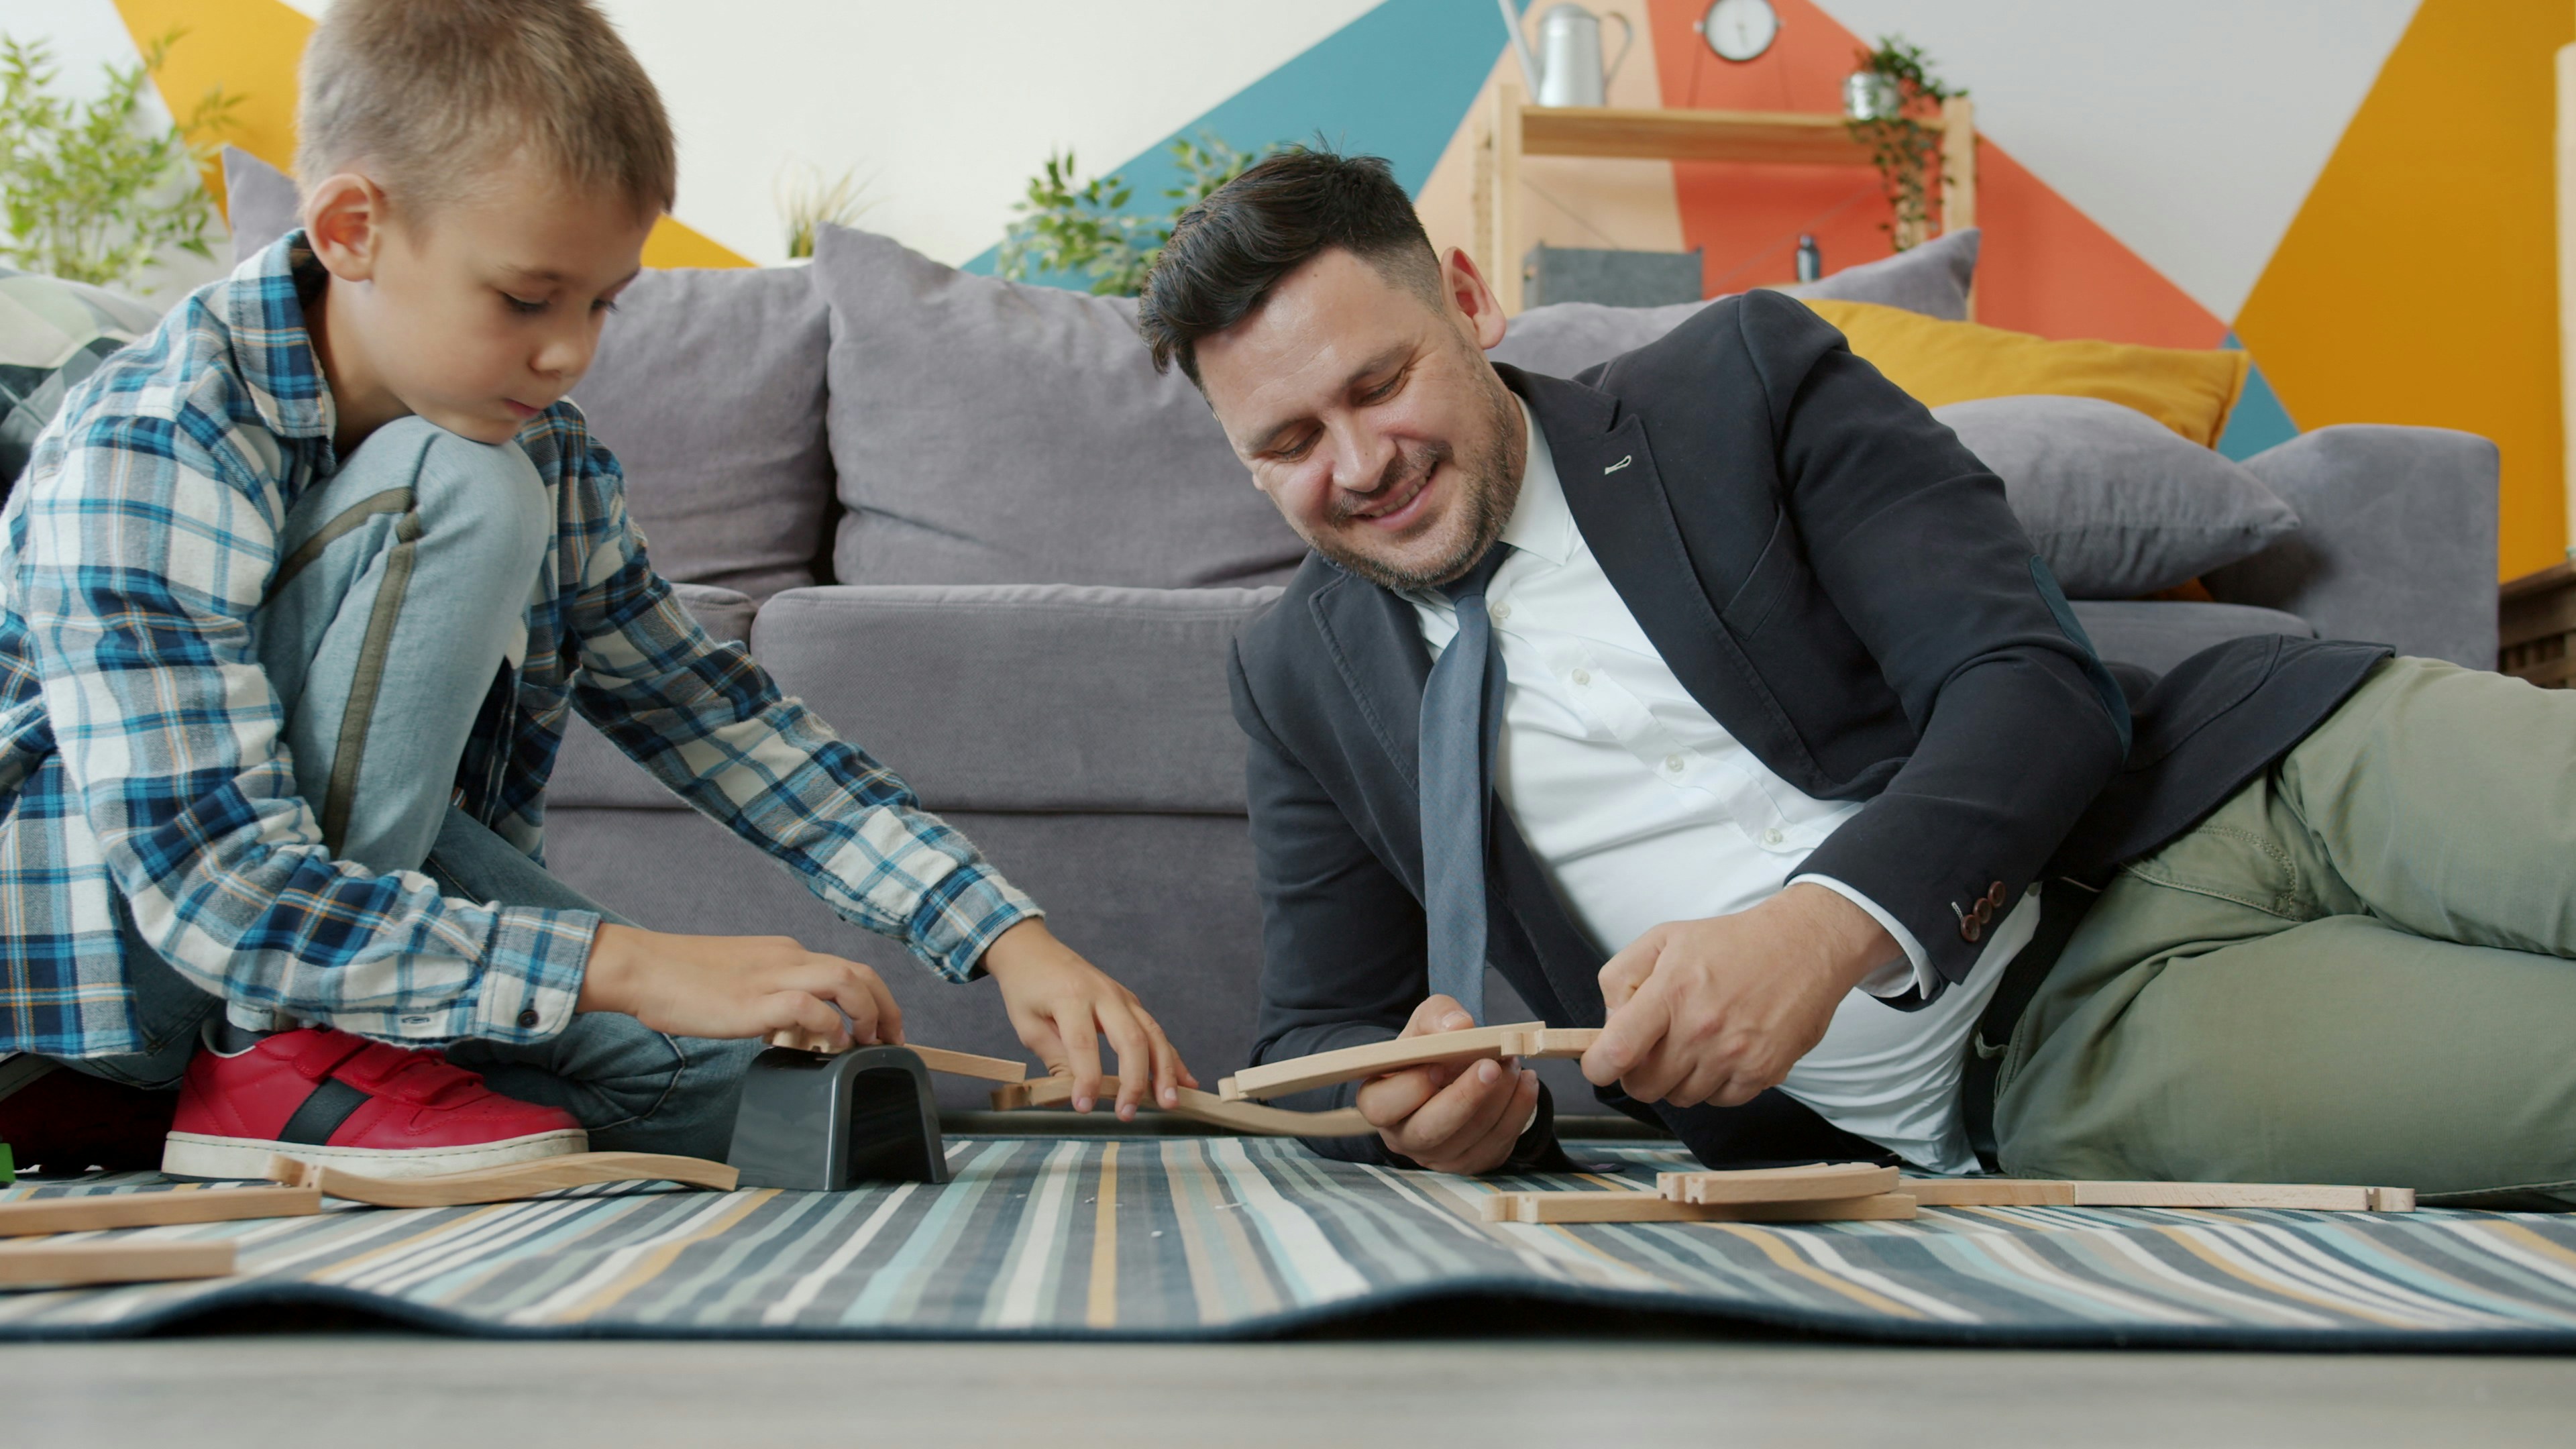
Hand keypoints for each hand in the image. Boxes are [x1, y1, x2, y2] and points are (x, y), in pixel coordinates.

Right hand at [577, 923, 901, 1045]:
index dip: (874, 999)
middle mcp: (788, 957)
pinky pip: (810, 1006)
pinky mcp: (755, 999)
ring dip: (869, 1012)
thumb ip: (773, 1006)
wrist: (643, 969)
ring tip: (869, 1043)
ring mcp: (772, 976)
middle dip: (887, 1007)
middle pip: (860, 971)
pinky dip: (829, 1026)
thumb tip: (800, 1036)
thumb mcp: (742, 988)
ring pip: (846, 979)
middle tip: (894, 1041)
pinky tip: (830, 1048)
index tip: (882, 1029)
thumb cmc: (683, 982)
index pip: (847, 969)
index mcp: (785, 953)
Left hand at [980, 919, 1194, 1119]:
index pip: (1084, 1044)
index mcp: (1070, 998)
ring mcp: (1121, 996)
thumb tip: (1072, 1094)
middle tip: (1127, 1112)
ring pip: (1152, 1034)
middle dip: (1134, 1080)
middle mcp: (1103, 994)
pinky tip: (1185, 1080)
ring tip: (1169, 1102)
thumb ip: (1055, 1058)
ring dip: (1164, 1070)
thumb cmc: (1026, 987)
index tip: (1084, 1106)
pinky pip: (1155, 1030)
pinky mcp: (1130, 1001)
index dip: (1087, 1078)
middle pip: (1130, 1038)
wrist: (1033, 949)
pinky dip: (1172, 1056)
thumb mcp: (1027, 1025)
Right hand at [1354, 995, 1541, 1174]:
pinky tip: (1526, 1082)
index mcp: (1378, 1103)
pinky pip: (1499, 1143)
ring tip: (1513, 1063)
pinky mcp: (1472, 1162)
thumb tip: (1460, 1026)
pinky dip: (1519, 1111)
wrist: (1448, 1074)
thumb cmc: (1428, 1050)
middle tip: (1493, 1066)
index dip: (1412, 1088)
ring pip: (1471, 1138)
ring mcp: (1439, 1157)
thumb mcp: (1426, 1022)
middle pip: (1430, 1130)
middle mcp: (1404, 1137)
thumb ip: (1438, 1017)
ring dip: (1500, 1099)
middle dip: (1466, 1097)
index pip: (1383, 1106)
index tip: (1439, 1064)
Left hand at [1580, 883, 1897, 1108]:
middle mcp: (1702, 1028)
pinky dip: (1714, 1085)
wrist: (1804, 946)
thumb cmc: (1731, 942)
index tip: (1599, 1065)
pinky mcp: (1764, 1072)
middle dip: (1638, 1074)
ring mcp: (1735, 1055)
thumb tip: (1610, 1024)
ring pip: (1681, 1098)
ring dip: (1678, 1080)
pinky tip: (1721, 1054)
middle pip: (1645, 1086)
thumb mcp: (1663, 938)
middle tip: (1651, 1051)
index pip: (1618, 1051)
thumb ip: (1622, 978)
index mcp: (1672, 991)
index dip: (1598, 1067)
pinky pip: (1719, 1101)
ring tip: (1694, 1045)